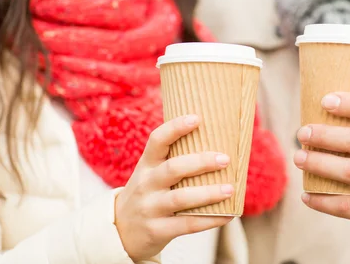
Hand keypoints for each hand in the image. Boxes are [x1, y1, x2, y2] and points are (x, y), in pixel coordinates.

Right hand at [115, 115, 233, 261]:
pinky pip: (186, 224)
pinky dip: (210, 220)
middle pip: (173, 168)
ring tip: (230, 189)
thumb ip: (174, 159)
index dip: (175, 128)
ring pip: (181, 198)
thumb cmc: (148, 193)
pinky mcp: (157, 230)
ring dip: (208, 193)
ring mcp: (150, 208)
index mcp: (147, 165)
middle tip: (225, 158)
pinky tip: (228, 215)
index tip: (197, 118)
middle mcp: (146, 184)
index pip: (157, 140)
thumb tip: (218, 142)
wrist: (120, 231)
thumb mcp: (151, 173)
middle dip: (201, 162)